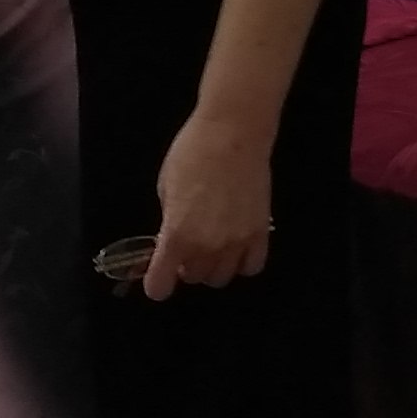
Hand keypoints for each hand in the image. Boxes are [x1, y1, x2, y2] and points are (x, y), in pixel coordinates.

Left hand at [143, 113, 275, 299]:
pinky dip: (241, 262)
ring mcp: (236, 242)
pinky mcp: (260, 233)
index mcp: (177, 235)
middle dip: (185, 266)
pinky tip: (236, 245)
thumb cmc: (192, 152)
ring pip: (221, 277)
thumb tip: (169, 241)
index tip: (157, 274)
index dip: (156, 283)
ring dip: (212, 266)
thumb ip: (168, 221)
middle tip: (186, 244)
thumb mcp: (165, 186)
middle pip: (193, 278)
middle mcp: (207, 246)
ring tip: (211, 243)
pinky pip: (251, 266)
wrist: (234, 132)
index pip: (160, 285)